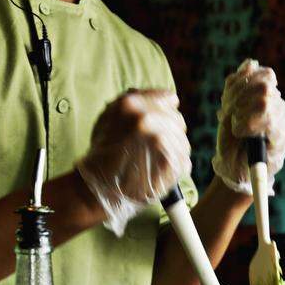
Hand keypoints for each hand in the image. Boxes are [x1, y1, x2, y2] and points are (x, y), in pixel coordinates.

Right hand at [77, 89, 191, 234]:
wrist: (100, 187)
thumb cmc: (103, 154)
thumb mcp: (109, 118)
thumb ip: (133, 103)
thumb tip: (160, 97)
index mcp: (131, 104)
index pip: (169, 98)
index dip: (165, 110)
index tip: (159, 121)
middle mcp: (147, 119)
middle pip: (178, 119)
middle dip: (169, 131)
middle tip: (154, 146)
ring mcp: (161, 140)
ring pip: (182, 140)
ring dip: (173, 149)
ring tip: (155, 160)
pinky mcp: (171, 162)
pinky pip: (184, 159)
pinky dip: (175, 166)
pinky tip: (160, 170)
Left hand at [211, 59, 284, 194]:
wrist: (232, 170)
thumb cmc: (230, 139)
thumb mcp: (228, 108)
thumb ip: (238, 86)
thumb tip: (250, 62)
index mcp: (267, 96)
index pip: (264, 74)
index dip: (243, 82)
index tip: (228, 99)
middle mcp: (278, 106)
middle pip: (264, 85)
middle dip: (239, 98)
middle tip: (229, 115)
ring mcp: (282, 122)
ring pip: (265, 101)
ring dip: (242, 111)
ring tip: (235, 126)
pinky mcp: (281, 139)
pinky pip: (270, 122)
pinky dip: (248, 125)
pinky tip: (240, 132)